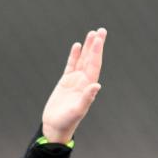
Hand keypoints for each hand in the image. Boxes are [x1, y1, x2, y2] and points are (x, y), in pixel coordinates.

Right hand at [41, 27, 106, 143]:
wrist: (55, 127)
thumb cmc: (67, 122)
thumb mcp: (77, 111)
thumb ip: (87, 98)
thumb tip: (96, 85)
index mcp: (88, 87)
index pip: (94, 66)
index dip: (97, 52)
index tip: (99, 39)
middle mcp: (83, 82)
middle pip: (91, 60)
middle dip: (96, 45)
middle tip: (101, 30)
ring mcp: (75, 81)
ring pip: (82, 60)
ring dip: (87, 48)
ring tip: (92, 33)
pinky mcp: (65, 82)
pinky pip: (71, 65)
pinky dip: (74, 56)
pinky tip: (77, 46)